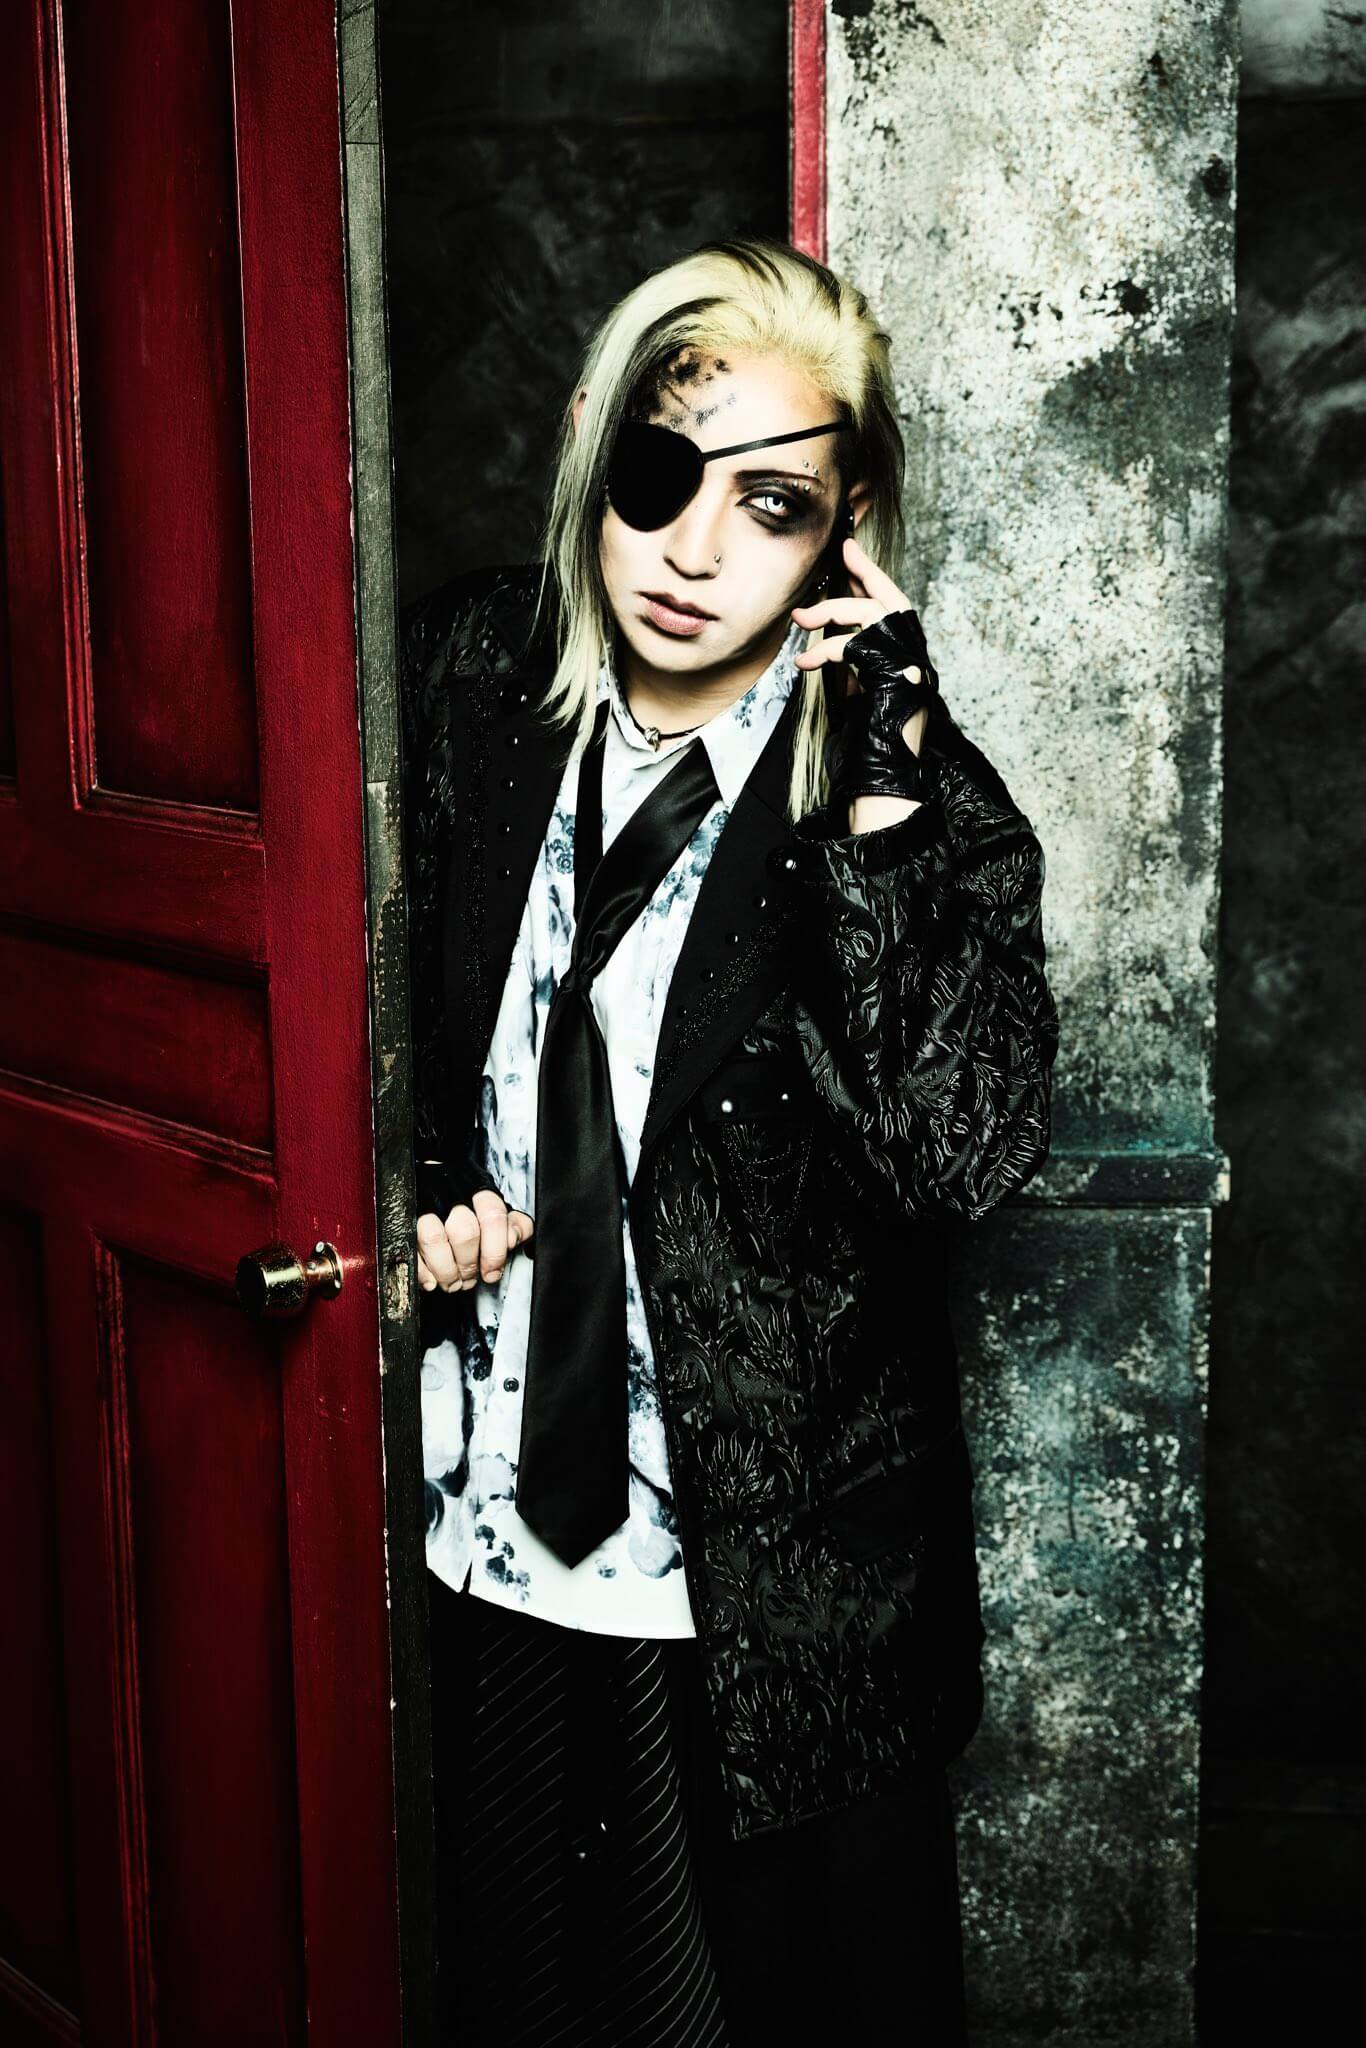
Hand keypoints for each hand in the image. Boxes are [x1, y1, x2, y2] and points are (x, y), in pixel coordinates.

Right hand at [416, 1186, 534, 1293]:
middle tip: (470, 1277)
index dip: (495, 1250)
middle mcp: (450, 1196)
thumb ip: (514, 1224)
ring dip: (446, 1271)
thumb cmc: (469, 1205)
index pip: (492, 1217)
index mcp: (478, 1190)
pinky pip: (408, 1249)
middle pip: (464, 1232)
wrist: (431, 1181)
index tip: (492, 1271)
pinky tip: (431, 1281)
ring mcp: (423, 1206)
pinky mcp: (402, 1221)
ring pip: (433, 1239)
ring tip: (452, 1281)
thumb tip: (513, 1239)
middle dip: (468, 1264)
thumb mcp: (496, 1211)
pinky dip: (421, 1272)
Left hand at [792, 535, 938, 815]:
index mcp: (905, 653)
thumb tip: (825, 629)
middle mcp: (912, 654)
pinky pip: (854, 647)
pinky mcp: (891, 677)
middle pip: (891, 597)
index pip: (891, 603)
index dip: (870, 575)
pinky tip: (804, 663)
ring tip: (801, 619)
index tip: (850, 551)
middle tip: (841, 552)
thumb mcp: (856, 688)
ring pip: (871, 614)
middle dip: (865, 570)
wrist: (884, 771)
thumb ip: (850, 658)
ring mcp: (906, 664)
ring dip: (832, 610)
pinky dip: (825, 650)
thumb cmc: (868, 737)